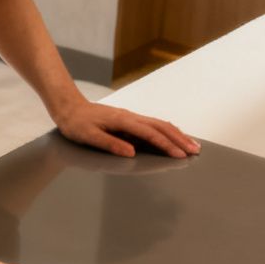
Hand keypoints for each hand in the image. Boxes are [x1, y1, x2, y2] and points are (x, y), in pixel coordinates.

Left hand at [53, 98, 198, 158]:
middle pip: (161, 127)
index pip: (150, 134)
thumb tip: (131, 152)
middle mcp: (130, 117)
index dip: (166, 145)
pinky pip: (153, 124)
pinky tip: (174, 135)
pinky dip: (167, 130)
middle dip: (180, 139)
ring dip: (177, 134)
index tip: (179, 156)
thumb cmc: (76, 123)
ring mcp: (131, 117)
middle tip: (195, 151)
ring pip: (159, 124)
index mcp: (122, 121)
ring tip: (191, 144)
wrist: (69, 107)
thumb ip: (109, 143)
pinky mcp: (129, 120)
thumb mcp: (88, 136)